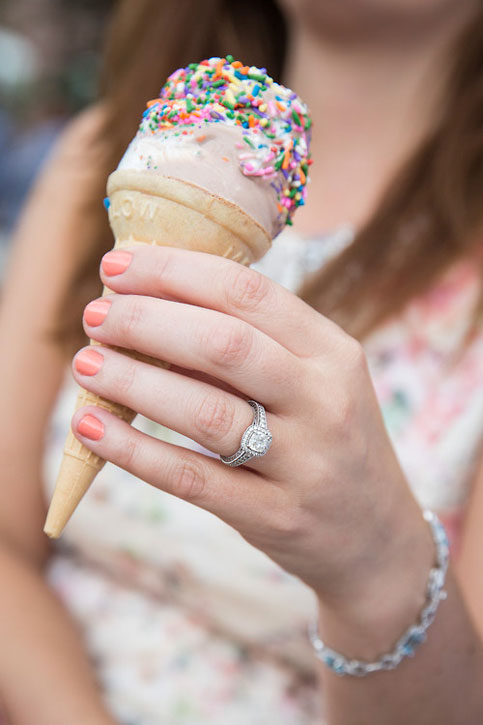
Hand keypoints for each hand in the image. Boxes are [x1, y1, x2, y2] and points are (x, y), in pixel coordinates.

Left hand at [72, 245, 430, 615]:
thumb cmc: (331, 442)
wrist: (379, 537)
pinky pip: (192, 479)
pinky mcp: (276, 517)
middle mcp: (326, 402)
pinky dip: (135, 450)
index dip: (177, 273)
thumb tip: (153, 308)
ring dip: (133, 381)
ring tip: (85, 363)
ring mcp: (305, 463)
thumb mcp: (316, 383)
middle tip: (96, 315)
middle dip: (147, 320)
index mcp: (334, 352)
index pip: (249, 293)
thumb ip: (254, 348)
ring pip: (206, 412)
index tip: (120, 265)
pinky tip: (92, 428)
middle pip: (225, 344)